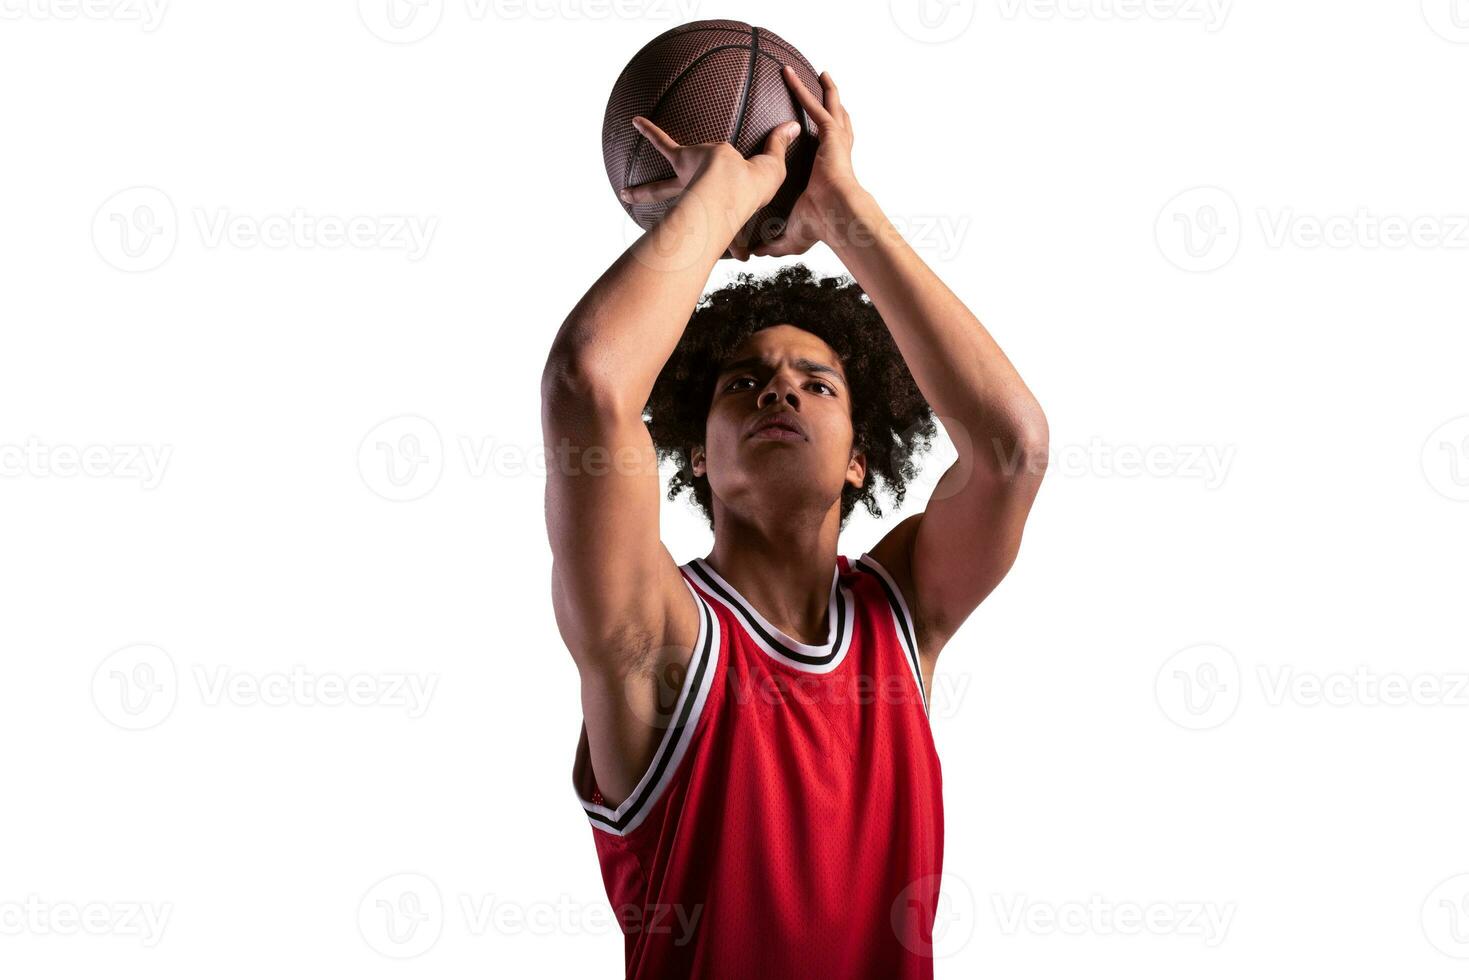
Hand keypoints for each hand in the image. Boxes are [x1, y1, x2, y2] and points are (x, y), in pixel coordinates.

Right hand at [620, 115, 802, 257]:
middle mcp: (704, 199)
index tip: (744, 258)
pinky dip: (650, 131)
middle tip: (669, 242)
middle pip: (691, 216)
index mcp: (729, 208)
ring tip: (624, 194)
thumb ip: (780, 144)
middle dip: (681, 230)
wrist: (731, 181)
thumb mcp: (773, 165)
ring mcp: (690, 183)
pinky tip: (635, 120)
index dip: (738, 246)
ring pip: (661, 188)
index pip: (733, 231)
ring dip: (643, 192)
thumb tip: (795, 126)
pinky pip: (663, 143)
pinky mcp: (683, 161)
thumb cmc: (753, 183)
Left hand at [751, 66, 860, 258]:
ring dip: (824, 89)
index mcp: (830, 172)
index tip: (822, 134)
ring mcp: (835, 142)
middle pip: (838, 123)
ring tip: (821, 73)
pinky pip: (816, 105)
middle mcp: (835, 153)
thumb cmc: (820, 226)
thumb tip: (758, 253)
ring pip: (831, 107)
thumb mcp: (791, 234)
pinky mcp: (831, 134)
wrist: (835, 216)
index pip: (830, 151)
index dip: (829, 140)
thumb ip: (774, 241)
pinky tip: (791, 74)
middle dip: (834, 105)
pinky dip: (804, 89)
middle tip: (830, 92)